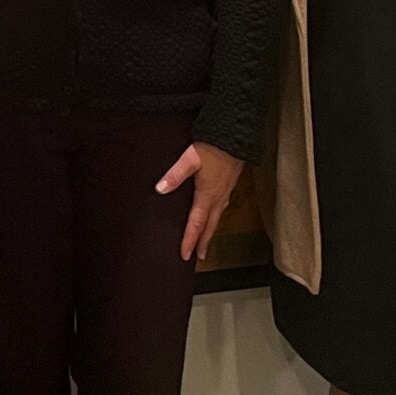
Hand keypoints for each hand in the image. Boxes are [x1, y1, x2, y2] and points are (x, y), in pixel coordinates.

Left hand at [157, 141, 244, 261]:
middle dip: (203, 242)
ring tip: (205, 241)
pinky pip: (222, 208)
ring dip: (210, 232)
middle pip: (209, 226)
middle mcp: (217, 198)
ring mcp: (225, 192)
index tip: (185, 255)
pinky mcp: (229, 185)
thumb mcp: (190, 159)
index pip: (196, 224)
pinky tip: (215, 215)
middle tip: (199, 257)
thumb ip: (175, 174)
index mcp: (207, 195)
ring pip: (217, 218)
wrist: (235, 137)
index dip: (190, 240)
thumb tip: (160, 189)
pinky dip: (216, 218)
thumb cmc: (213, 147)